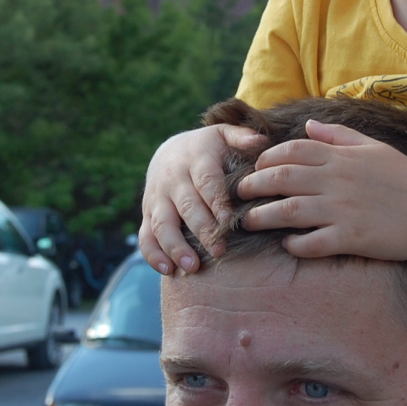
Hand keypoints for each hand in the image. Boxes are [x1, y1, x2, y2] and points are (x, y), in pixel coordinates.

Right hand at [139, 125, 265, 275]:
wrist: (170, 151)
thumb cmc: (208, 148)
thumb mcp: (222, 135)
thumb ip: (241, 137)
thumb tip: (260, 141)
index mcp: (195, 160)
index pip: (206, 182)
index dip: (215, 201)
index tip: (227, 219)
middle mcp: (173, 180)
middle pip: (185, 206)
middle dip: (201, 229)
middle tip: (219, 252)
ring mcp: (157, 199)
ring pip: (162, 224)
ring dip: (175, 246)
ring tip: (191, 266)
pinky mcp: (147, 215)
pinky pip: (146, 237)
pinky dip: (153, 255)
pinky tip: (167, 270)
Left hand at [233, 119, 406, 261]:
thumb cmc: (406, 179)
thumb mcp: (374, 148)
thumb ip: (339, 136)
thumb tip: (309, 125)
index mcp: (341, 157)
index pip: (292, 150)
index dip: (266, 158)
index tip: (255, 168)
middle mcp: (337, 180)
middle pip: (281, 178)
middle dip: (253, 186)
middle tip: (238, 195)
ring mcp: (342, 210)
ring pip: (288, 211)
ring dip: (262, 217)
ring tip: (248, 222)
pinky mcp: (350, 238)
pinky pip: (312, 243)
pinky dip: (295, 244)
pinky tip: (288, 244)